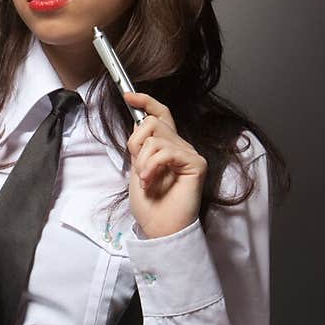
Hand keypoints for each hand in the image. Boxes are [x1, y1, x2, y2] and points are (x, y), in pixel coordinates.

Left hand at [124, 92, 206, 237]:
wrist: (160, 228)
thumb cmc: (150, 205)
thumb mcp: (137, 167)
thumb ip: (140, 145)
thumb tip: (137, 120)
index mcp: (167, 146)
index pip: (161, 114)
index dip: (145, 101)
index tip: (127, 95)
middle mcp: (181, 146)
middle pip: (153, 122)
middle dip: (136, 145)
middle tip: (139, 170)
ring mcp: (190, 153)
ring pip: (155, 138)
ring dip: (143, 162)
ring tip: (146, 181)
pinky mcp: (196, 163)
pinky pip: (165, 152)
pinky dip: (151, 167)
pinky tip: (151, 182)